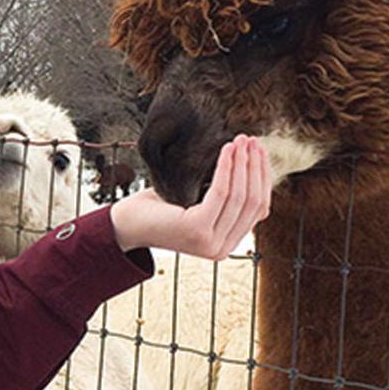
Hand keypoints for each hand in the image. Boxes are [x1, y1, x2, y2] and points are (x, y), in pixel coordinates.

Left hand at [110, 135, 271, 259]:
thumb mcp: (199, 204)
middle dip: (255, 167)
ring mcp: (211, 242)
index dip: (262, 178)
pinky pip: (221, 192)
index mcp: (225, 245)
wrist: (126, 223)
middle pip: (253, 202)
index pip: (258, 210)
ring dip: (243, 164)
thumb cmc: (160, 208)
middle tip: (253, 141)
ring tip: (241, 140)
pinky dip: (226, 167)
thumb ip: (224, 199)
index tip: (260, 153)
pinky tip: (226, 149)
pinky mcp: (198, 229)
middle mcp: (222, 249)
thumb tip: (251, 168)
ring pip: (240, 196)